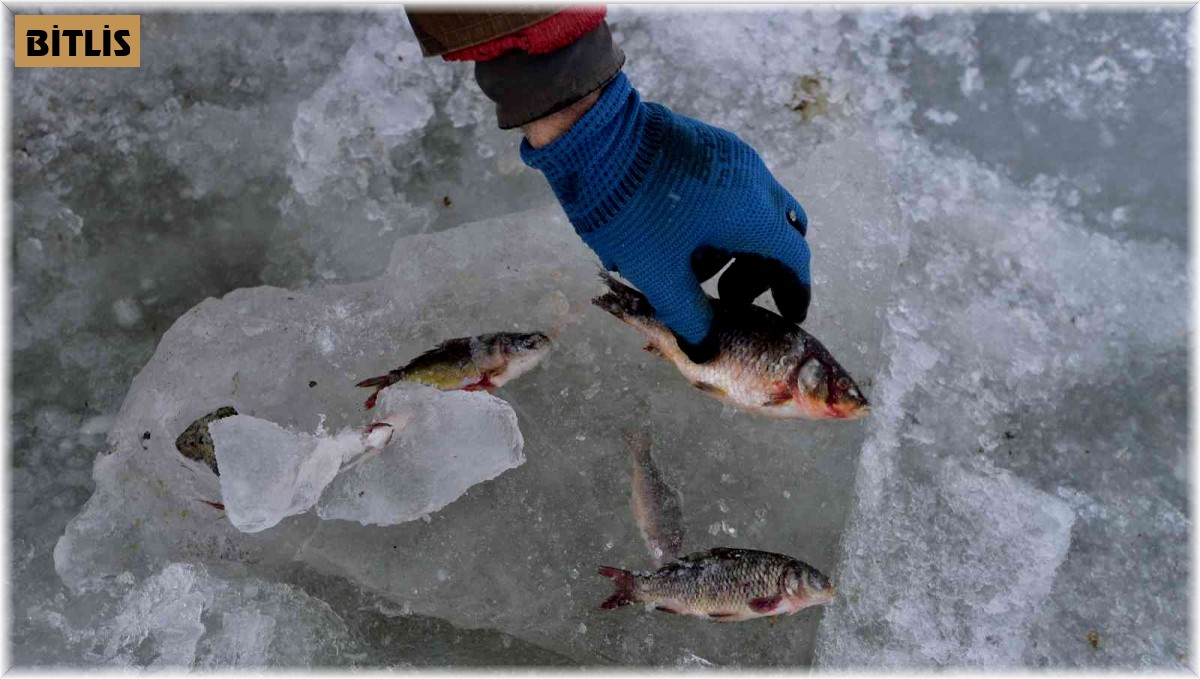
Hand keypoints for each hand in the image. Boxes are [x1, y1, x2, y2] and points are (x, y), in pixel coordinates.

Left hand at [522, 73, 810, 362]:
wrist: (596, 136)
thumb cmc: (632, 211)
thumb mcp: (659, 273)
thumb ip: (688, 314)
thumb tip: (704, 345)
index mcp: (753, 212)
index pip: (793, 258)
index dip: (794, 291)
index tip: (790, 314)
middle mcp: (754, 179)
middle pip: (780, 232)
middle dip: (760, 270)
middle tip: (727, 298)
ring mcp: (732, 156)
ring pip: (754, 209)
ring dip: (735, 246)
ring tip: (693, 270)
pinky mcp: (708, 144)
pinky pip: (730, 189)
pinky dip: (720, 220)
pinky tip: (681, 238)